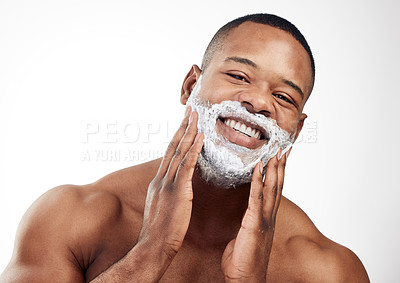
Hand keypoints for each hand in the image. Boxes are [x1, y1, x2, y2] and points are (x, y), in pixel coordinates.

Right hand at [138, 107, 203, 259]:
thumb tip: (174, 186)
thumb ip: (167, 193)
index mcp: (158, 182)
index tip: (184, 123)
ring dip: (188, 132)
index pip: (169, 154)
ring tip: (196, 116)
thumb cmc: (160, 230)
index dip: (177, 137)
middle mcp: (161, 178)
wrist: (153, 246)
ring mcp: (168, 183)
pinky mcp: (177, 191)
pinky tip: (200, 137)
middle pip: (173, 146)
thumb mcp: (161, 207)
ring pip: (179, 151)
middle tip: (190, 110)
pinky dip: (194, 149)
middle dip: (182, 127)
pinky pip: (187, 165)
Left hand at [221, 149, 289, 281]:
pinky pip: (256, 198)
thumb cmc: (244, 260)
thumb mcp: (247, 235)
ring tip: (276, 151)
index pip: (274, 190)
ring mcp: (264, 219)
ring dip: (273, 169)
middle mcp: (268, 216)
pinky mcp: (255, 223)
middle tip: (284, 147)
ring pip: (271, 189)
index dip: (278, 173)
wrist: (246, 280)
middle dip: (281, 165)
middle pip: (277, 185)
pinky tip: (259, 168)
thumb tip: (248, 214)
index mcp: (265, 217)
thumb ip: (250, 221)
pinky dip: (258, 182)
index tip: (280, 157)